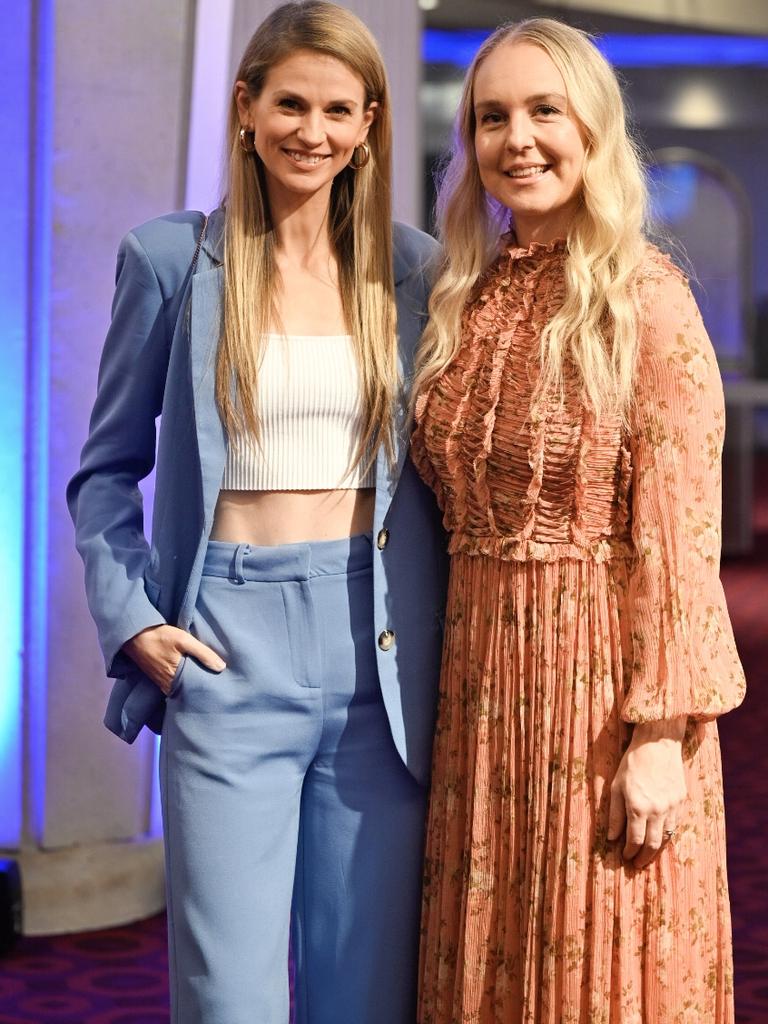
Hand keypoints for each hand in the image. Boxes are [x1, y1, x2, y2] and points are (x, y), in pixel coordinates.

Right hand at [122, 624, 225, 695]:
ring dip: (188, 684)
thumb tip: (221, 667)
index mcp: (174, 678)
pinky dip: (179, 681)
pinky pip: (170, 683)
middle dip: (197, 687)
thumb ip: (203, 653)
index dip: (205, 688)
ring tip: (202, 680)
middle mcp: (166, 684)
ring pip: (178, 687)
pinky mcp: (155, 676)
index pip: (194, 690)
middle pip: (186, 690)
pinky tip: (186, 675)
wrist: (134, 634)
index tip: (217, 687)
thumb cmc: (160, 636)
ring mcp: (159, 681)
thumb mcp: (184, 640)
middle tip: (213, 685)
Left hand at [608, 716, 686, 868]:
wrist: (657, 743)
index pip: (634, 840)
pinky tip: (660, 838)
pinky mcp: (681, 800)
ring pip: (666, 838)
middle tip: (637, 865)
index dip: (629, 852)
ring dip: (656, 850)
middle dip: (643, 858)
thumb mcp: (616, 787)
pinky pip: (675, 825)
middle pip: (652, 844)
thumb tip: (612, 838)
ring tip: (648, 857)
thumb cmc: (632, 763)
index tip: (624, 856)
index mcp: (637, 807)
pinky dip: (667, 835)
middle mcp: (657, 810)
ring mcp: (671, 806)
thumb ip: (615, 814)